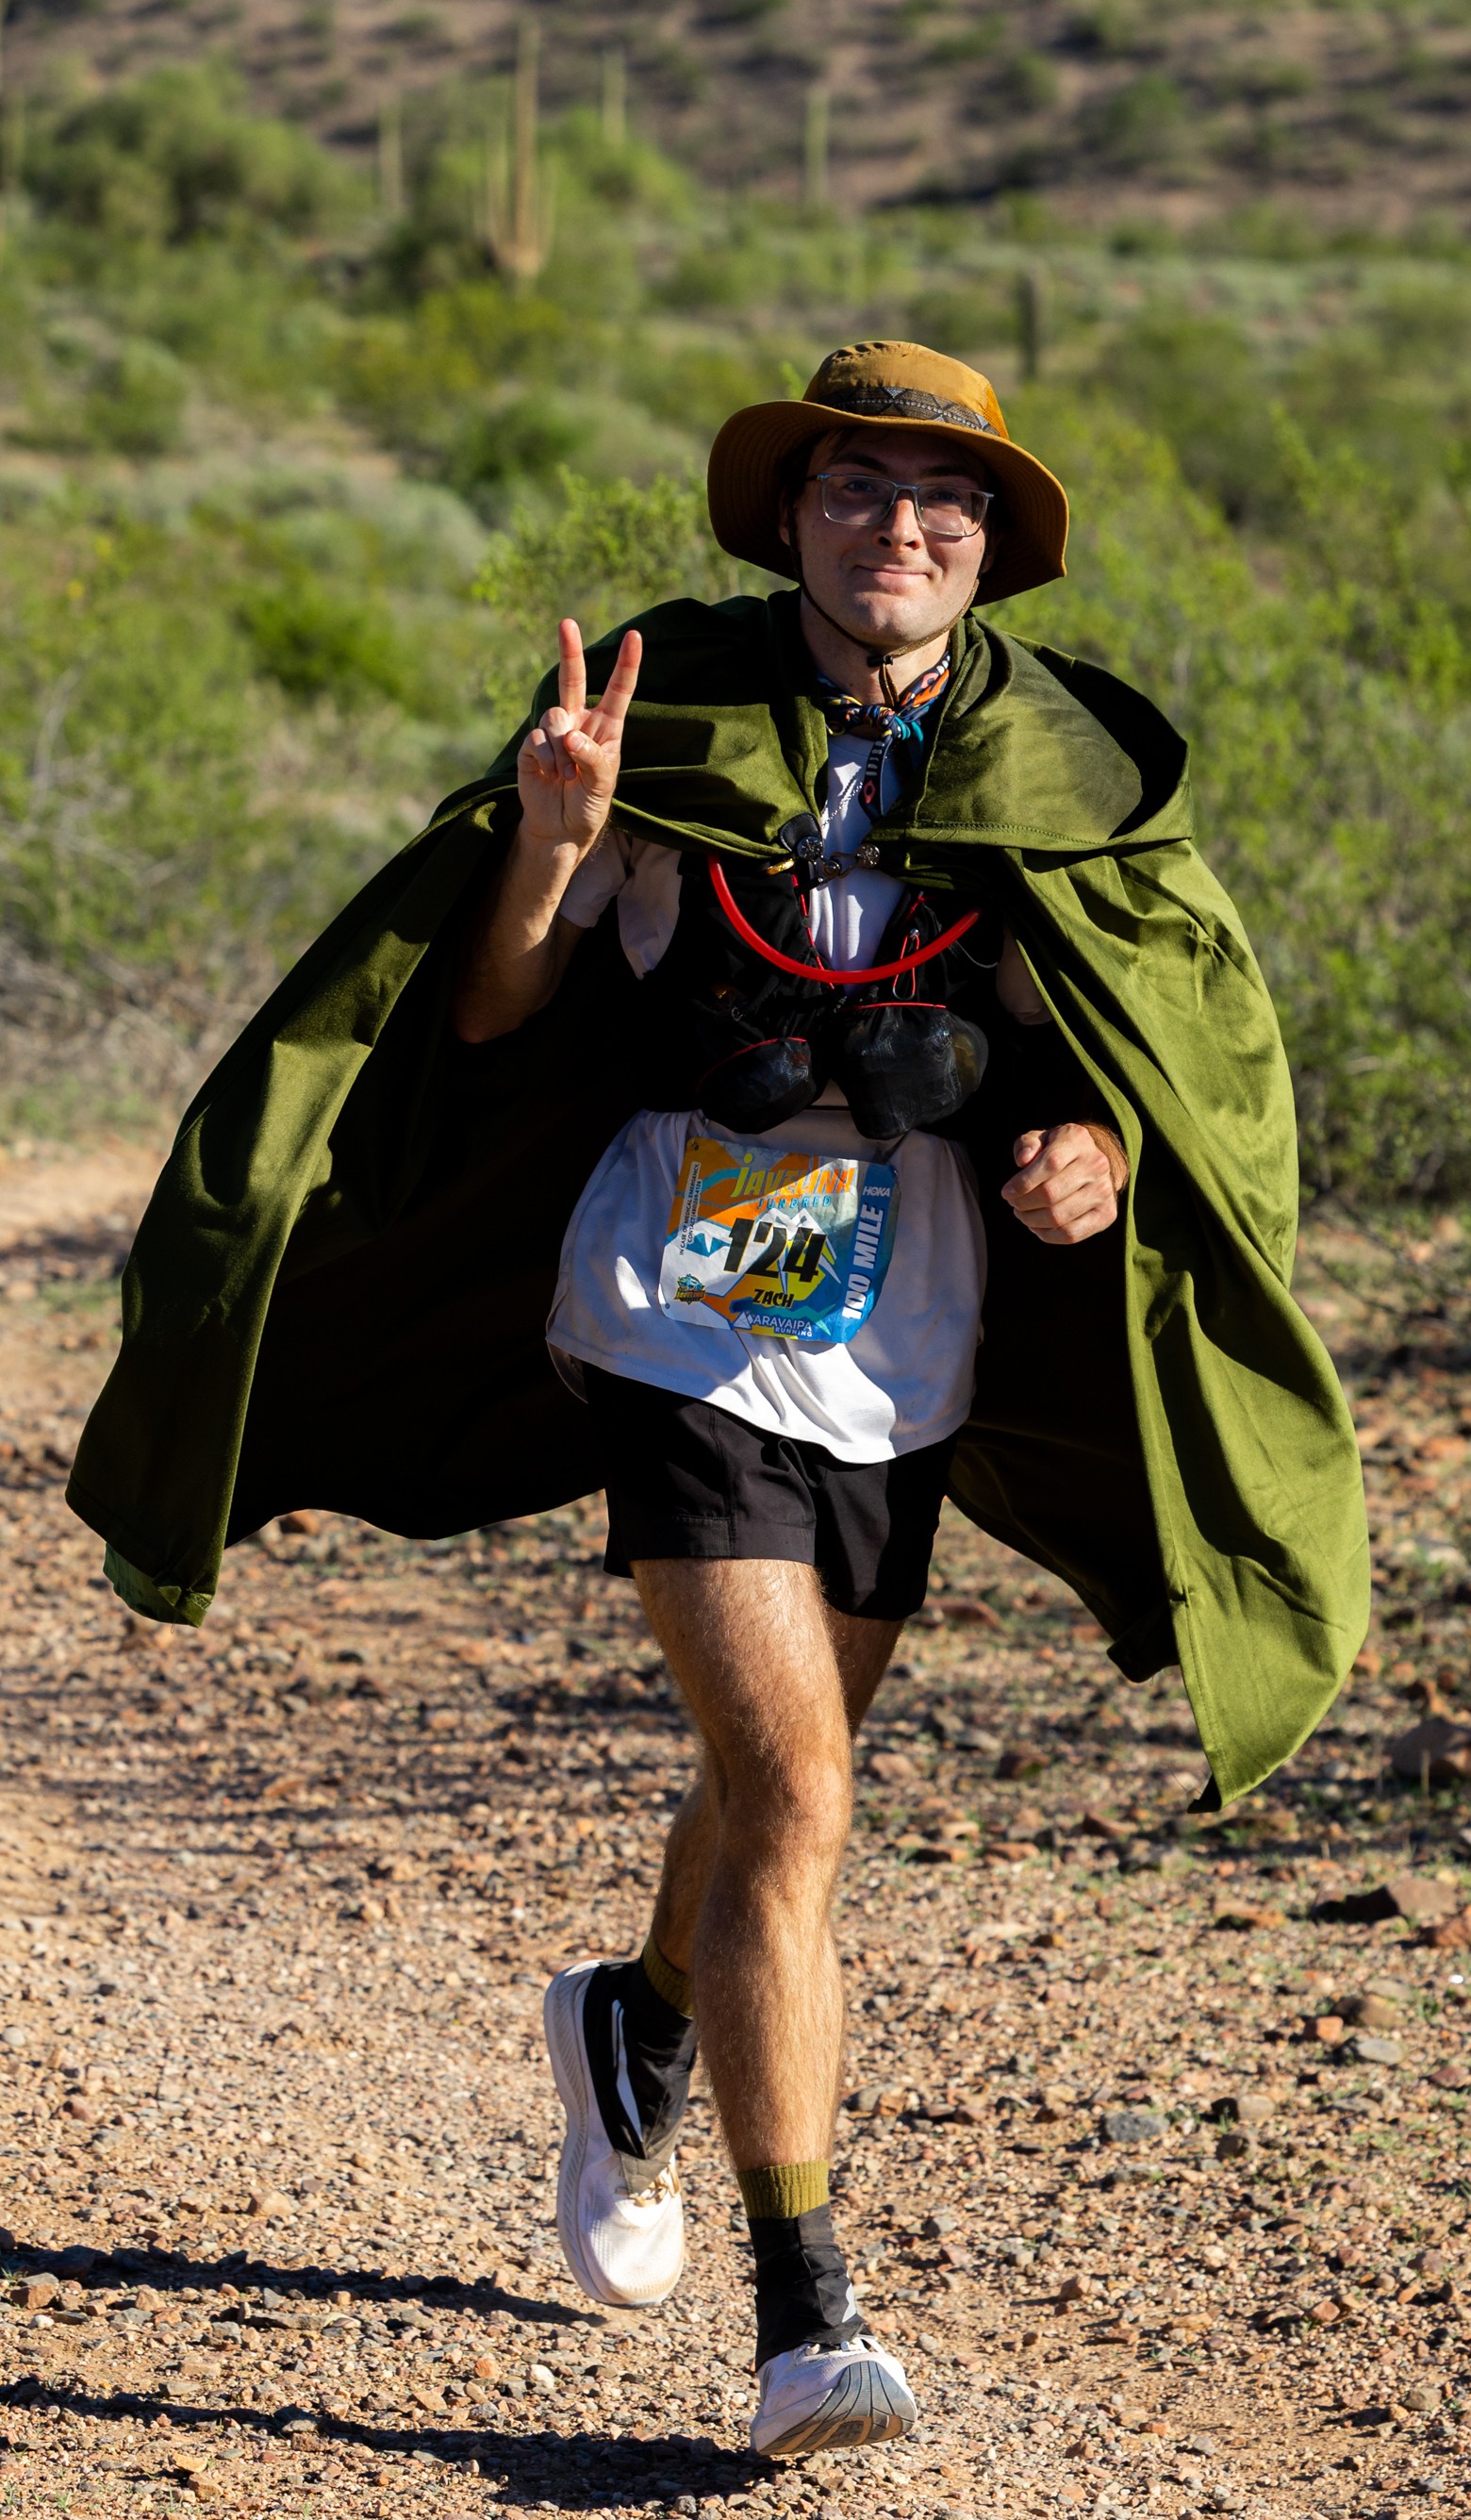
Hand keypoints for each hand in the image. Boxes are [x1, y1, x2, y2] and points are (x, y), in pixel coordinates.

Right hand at [516, 616, 641, 862]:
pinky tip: (550, 775)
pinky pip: (537, 737)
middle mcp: (579, 721)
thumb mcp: (602, 786)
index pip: (618, 690)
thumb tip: (570, 737)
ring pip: (555, 716)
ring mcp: (553, 731)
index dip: (626, 664)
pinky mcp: (531, 743)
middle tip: (567, 622)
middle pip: (572, 679)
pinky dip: (546, 758)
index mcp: (606, 727)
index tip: (635, 636)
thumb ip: (593, 760)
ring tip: (566, 775)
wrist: (560, 827)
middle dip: (570, 651)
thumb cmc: (589, 804)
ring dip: (562, 749)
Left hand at [1002, 1121, 1127, 1245]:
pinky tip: (1037, 1226)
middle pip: (1051, 1193)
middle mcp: (1096, 1164)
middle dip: (1023, 1203)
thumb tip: (1023, 1159)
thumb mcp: (1041, 1139)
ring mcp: (1105, 1191)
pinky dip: (1047, 1235)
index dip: (1023, 1182)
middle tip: (1013, 1203)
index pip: (1050, 1163)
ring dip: (1031, 1220)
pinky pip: (1071, 1234)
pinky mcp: (1107, 1214)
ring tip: (1022, 1214)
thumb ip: (1027, 1144)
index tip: (1006, 1192)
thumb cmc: (1058, 1151)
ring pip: (1058, 1217)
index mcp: (1078, 1140)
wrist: (1091, 1164)